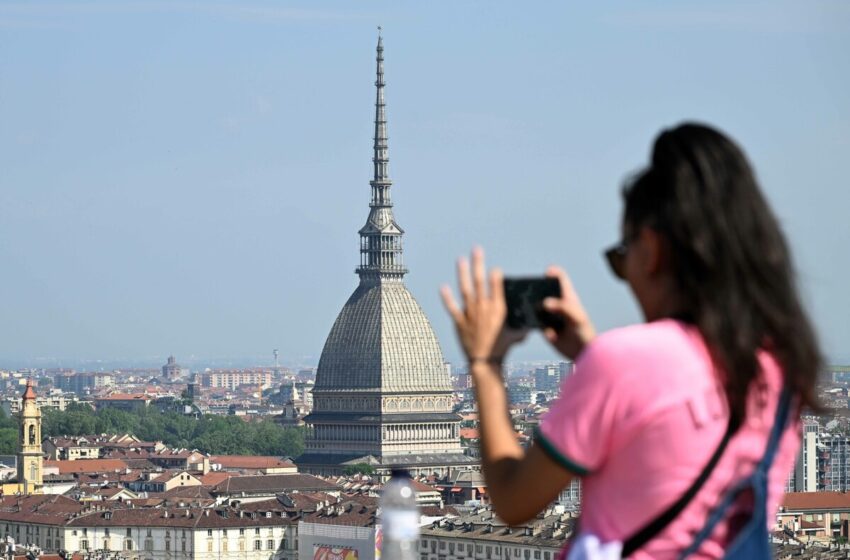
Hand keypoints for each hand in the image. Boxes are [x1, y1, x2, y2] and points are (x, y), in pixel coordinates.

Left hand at [441, 247, 526, 362]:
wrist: (486, 361)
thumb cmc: (503, 348)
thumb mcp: (517, 334)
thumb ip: (522, 326)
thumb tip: (530, 322)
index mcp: (498, 308)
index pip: (496, 285)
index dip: (495, 275)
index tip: (495, 269)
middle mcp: (484, 307)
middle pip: (480, 281)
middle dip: (479, 263)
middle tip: (477, 249)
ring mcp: (470, 313)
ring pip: (465, 289)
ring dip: (463, 273)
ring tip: (461, 259)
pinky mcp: (460, 321)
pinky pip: (452, 307)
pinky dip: (447, 297)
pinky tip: (443, 287)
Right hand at [541, 266, 595, 359]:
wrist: (582, 353)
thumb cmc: (584, 332)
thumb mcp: (577, 317)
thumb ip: (563, 307)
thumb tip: (544, 303)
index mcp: (567, 297)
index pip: (560, 279)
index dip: (553, 273)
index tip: (546, 274)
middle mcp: (557, 304)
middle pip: (543, 291)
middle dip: (536, 292)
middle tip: (533, 297)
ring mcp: (549, 315)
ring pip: (536, 307)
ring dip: (533, 310)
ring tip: (539, 316)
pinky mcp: (544, 327)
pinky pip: (535, 324)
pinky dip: (539, 327)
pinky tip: (551, 334)